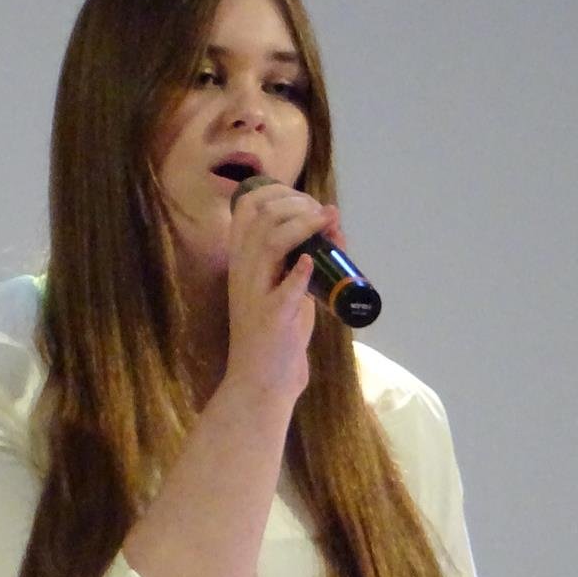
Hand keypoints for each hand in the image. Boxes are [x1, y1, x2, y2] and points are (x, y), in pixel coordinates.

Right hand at [225, 184, 340, 402]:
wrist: (261, 384)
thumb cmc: (276, 337)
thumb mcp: (288, 291)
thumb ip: (304, 261)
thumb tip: (335, 228)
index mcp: (242, 263)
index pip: (247, 208)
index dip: (278, 193)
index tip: (306, 201)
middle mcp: (243, 274)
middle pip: (261, 218)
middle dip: (297, 205)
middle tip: (323, 214)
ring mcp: (255, 295)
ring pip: (269, 244)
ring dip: (303, 227)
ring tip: (328, 223)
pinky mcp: (272, 319)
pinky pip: (284, 290)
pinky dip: (299, 273)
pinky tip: (312, 263)